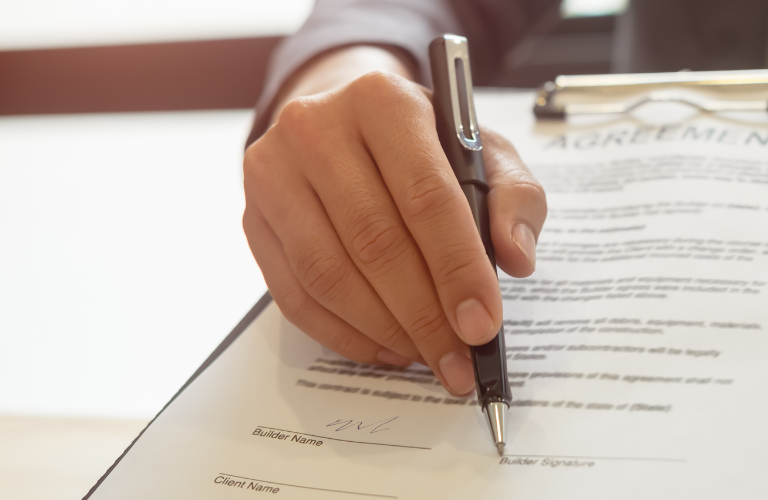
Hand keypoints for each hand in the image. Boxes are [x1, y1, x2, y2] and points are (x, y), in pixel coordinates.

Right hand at [242, 48, 545, 395]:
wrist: (346, 124)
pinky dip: (344, 334)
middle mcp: (317, 127)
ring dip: (384, 330)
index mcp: (384, 101)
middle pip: (375, 242)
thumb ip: (514, 198)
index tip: (482, 324)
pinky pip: (295, 295)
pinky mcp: (252, 218)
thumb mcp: (484, 152)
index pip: (426, 197)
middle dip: (425, 314)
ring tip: (426, 354)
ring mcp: (273, 172)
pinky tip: (385, 347)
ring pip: (329, 276)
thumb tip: (516, 258)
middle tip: (458, 358)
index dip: (458, 268)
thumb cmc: (423, 145)